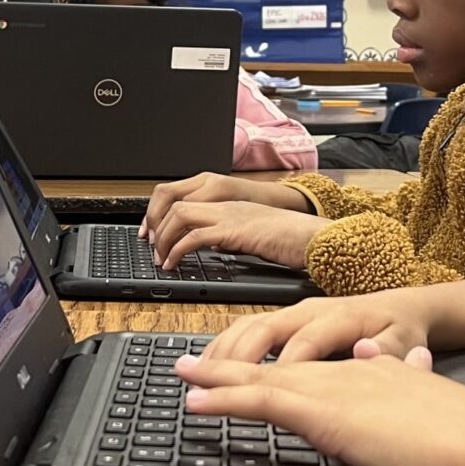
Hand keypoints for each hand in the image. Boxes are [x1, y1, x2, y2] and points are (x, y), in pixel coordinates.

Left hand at [149, 201, 330, 269]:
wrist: (313, 237)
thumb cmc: (291, 240)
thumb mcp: (254, 236)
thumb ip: (232, 237)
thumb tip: (214, 247)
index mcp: (230, 205)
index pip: (186, 201)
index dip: (165, 217)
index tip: (156, 237)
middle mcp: (226, 205)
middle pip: (176, 203)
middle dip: (157, 225)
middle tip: (151, 248)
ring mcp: (229, 215)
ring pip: (180, 215)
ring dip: (164, 237)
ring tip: (160, 259)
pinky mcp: (233, 230)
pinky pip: (193, 236)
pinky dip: (177, 250)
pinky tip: (173, 264)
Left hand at [176, 348, 464, 465]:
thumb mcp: (430, 397)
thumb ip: (411, 378)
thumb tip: (408, 364)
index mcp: (369, 369)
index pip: (310, 362)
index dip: (274, 361)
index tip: (248, 363)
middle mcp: (345, 369)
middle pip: (276, 362)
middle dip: (233, 362)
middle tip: (195, 361)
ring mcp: (333, 388)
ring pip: (261, 376)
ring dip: (216, 377)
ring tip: (183, 375)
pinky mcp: (326, 414)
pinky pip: (262, 402)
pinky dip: (225, 400)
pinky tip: (198, 402)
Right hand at [201, 290, 438, 363]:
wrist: (405, 305)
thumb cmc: (403, 328)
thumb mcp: (406, 339)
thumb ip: (391, 351)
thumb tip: (367, 351)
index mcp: (341, 317)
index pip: (305, 344)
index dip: (283, 368)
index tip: (263, 393)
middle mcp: (312, 310)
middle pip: (265, 332)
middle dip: (234, 358)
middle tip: (206, 381)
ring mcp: (296, 312)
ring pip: (250, 327)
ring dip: (223, 350)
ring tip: (198, 374)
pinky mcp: (288, 318)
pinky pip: (249, 327)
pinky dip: (227, 345)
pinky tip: (212, 364)